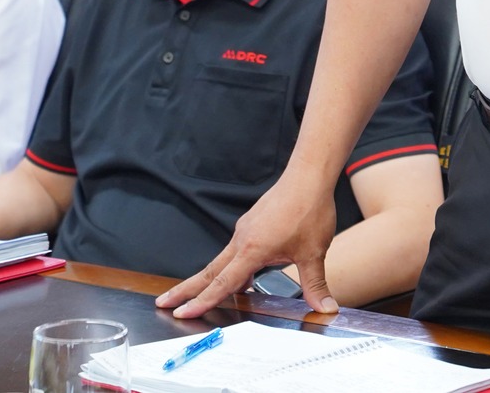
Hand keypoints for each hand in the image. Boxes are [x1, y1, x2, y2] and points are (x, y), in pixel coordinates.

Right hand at [157, 172, 339, 316]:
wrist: (309, 176)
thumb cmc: (309, 209)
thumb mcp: (314, 253)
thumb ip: (315, 284)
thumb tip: (326, 309)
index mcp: (252, 249)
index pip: (222, 283)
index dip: (202, 301)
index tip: (181, 313)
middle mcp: (242, 239)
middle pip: (209, 271)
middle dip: (186, 289)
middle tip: (164, 302)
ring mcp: (245, 230)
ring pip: (221, 260)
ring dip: (207, 279)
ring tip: (194, 295)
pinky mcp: (251, 224)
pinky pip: (234, 250)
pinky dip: (229, 266)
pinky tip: (241, 277)